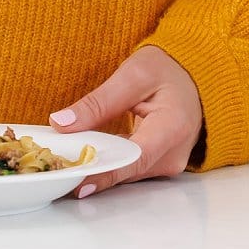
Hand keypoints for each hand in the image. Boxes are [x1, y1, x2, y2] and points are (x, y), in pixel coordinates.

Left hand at [50, 45, 204, 195]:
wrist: (193, 75)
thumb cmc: (168, 69)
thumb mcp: (132, 74)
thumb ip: (98, 101)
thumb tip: (61, 123)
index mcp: (173, 127)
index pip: (135, 157)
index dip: (104, 171)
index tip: (75, 179)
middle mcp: (174, 153)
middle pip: (127, 170)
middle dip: (92, 170)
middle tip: (55, 170)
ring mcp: (168, 163)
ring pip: (126, 173)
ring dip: (97, 168)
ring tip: (63, 164)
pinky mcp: (159, 164)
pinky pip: (129, 168)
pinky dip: (107, 162)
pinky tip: (84, 158)